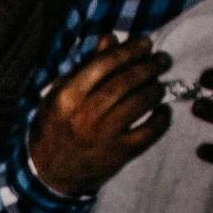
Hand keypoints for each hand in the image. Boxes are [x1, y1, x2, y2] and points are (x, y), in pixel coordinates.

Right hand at [28, 35, 169, 194]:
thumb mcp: (61, 94)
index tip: (146, 43)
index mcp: (68, 96)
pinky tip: (163, 111)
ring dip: (156, 89)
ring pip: (140, 102)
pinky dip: (162, 119)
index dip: (130, 50)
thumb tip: (111, 38)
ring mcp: (103, 135)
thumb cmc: (55, 127)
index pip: (105, 64)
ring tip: (160, 85)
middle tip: (163, 60)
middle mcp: (86, 114)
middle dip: (150, 66)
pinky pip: (149, 132)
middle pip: (126, 81)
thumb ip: (86, 66)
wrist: (50, 173)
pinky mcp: (119, 153)